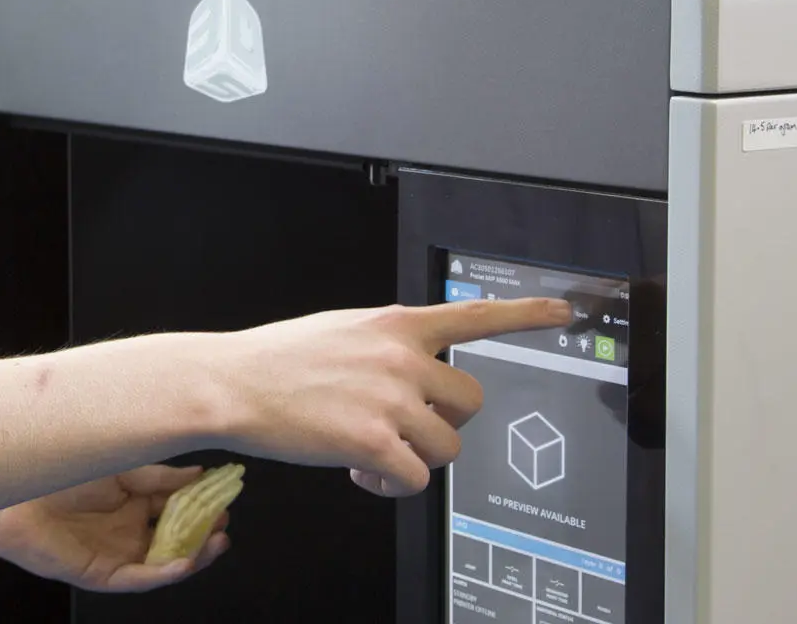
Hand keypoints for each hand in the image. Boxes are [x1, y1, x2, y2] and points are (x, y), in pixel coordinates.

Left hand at [0, 465, 231, 592]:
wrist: (17, 495)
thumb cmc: (61, 476)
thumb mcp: (121, 469)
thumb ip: (159, 475)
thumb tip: (198, 473)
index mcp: (133, 503)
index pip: (177, 506)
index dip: (202, 503)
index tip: (226, 493)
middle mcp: (129, 531)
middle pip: (177, 537)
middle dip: (205, 531)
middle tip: (225, 520)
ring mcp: (118, 554)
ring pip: (165, 562)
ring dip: (194, 555)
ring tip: (216, 541)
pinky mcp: (103, 575)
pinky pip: (140, 578)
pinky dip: (164, 573)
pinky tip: (184, 562)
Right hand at [210, 297, 572, 497]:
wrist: (232, 383)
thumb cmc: (277, 361)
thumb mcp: (343, 330)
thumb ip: (388, 341)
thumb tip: (413, 362)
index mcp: (396, 324)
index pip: (476, 315)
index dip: (527, 315)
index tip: (564, 313)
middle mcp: (403, 357)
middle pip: (471, 401)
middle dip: (445, 420)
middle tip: (406, 426)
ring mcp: (392, 400)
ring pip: (448, 447)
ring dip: (417, 456)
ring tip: (374, 449)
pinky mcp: (375, 441)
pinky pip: (414, 480)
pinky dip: (391, 484)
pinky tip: (362, 470)